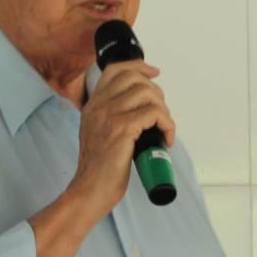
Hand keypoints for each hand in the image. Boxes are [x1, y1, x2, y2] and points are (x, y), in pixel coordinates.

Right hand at [67, 60, 175, 216]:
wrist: (89, 190)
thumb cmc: (99, 169)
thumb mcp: (99, 134)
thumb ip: (112, 117)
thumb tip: (142, 109)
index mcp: (93, 105)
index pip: (115, 69)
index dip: (138, 66)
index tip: (154, 73)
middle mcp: (99, 106)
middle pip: (135, 78)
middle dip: (156, 93)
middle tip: (160, 116)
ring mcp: (109, 116)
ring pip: (148, 93)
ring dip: (164, 111)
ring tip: (163, 129)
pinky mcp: (122, 129)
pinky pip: (154, 114)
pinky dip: (167, 125)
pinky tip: (165, 139)